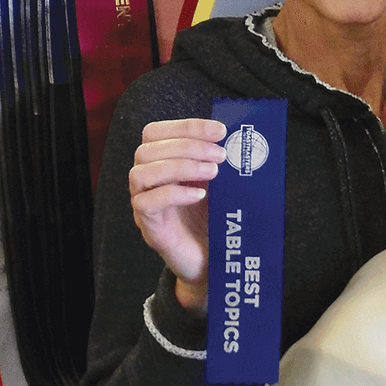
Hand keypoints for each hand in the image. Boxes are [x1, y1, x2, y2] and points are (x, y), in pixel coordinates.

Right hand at [127, 118, 226, 310]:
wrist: (214, 259)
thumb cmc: (214, 217)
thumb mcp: (219, 183)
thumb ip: (221, 161)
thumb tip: (243, 138)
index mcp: (160, 163)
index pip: (157, 132)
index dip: (186, 126)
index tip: (220, 130)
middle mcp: (146, 180)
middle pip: (147, 150)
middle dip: (188, 146)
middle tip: (221, 154)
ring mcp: (144, 204)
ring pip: (141, 173)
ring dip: (180, 166)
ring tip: (213, 172)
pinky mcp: (149, 227)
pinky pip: (147, 203)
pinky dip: (174, 194)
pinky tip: (199, 195)